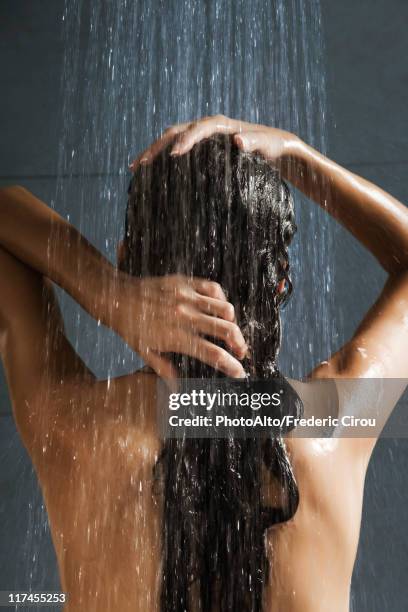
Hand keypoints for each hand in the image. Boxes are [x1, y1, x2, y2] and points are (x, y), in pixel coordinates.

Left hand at [104, 272, 247, 378]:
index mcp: (177, 337)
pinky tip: (218, 307)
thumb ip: (165, 371)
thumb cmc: (130, 327)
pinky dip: (221, 299)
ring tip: (230, 329)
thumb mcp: (145, 353)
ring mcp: (186, 297)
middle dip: (239, 344)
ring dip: (232, 322)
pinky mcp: (185, 282)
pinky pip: (214, 288)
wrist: (116, 297)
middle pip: (226, 330)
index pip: (213, 354)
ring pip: (225, 309)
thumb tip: (177, 391)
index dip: (231, 366)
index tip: (240, 373)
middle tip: (240, 351)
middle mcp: (185, 317)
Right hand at [129, 115, 300, 169]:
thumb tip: (238, 140)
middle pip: (177, 132)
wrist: (275, 146)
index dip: (186, 139)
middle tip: (141, 164)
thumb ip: (255, 143)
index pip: (199, 128)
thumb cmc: (273, 146)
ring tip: (136, 167)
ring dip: (154, 151)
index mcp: (222, 125)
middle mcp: (209, 127)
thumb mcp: (268, 145)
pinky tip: (151, 172)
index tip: (174, 154)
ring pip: (172, 139)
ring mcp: (203, 137)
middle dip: (158, 146)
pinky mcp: (202, 148)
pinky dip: (163, 158)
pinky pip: (178, 148)